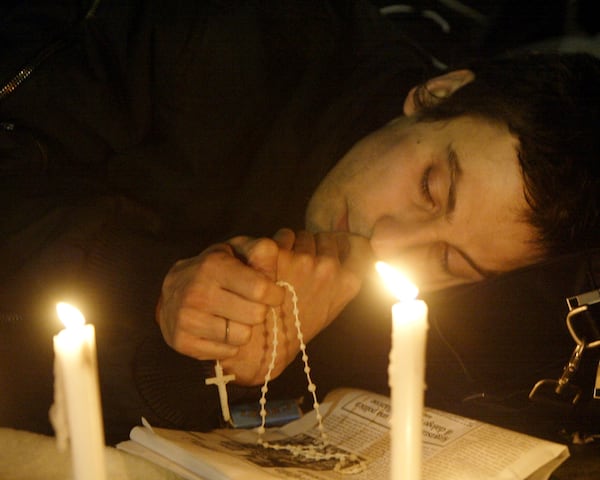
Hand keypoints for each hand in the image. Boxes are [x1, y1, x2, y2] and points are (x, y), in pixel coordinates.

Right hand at [156, 237, 284, 359]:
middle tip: (251, 305)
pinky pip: (227, 353)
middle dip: (259, 311)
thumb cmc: (217, 269)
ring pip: (242, 337)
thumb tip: (279, 247)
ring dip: (244, 329)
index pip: (260, 289)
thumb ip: (261, 251)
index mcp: (213, 266)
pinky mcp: (181, 342)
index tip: (274, 294)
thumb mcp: (237, 251)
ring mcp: (186, 319)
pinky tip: (220, 330)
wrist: (174, 289)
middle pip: (255, 315)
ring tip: (234, 317)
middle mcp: (197, 292)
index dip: (275, 294)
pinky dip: (229, 345)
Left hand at [220, 229, 372, 384]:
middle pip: (324, 237)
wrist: (266, 344)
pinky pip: (280, 237)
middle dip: (314, 247)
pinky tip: (270, 266)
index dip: (342, 246)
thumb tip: (351, 246)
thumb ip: (343, 277)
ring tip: (284, 272)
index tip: (331, 253)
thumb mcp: (332, 306)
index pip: (355, 243)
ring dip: (293, 246)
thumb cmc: (299, 327)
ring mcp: (302, 260)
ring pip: (301, 236)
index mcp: (347, 281)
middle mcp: (328, 267)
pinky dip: (274, 247)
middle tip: (301, 271)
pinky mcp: (276, 254)